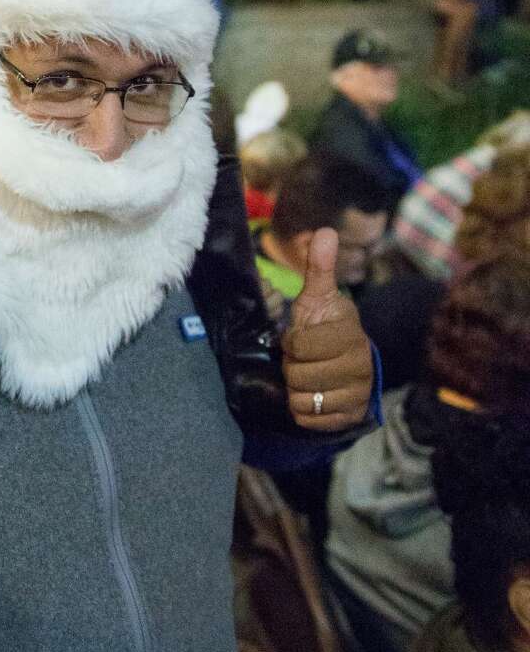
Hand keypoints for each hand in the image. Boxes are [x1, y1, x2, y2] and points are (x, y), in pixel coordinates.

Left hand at [280, 229, 374, 430]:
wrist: (349, 364)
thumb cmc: (327, 327)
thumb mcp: (319, 297)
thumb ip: (319, 269)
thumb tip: (325, 230)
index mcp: (350, 334)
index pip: (300, 345)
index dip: (292, 342)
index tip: (300, 337)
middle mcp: (360, 366)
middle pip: (299, 376)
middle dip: (293, 367)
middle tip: (303, 359)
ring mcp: (357, 394)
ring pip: (302, 400)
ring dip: (297, 389)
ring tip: (308, 376)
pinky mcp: (350, 418)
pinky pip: (309, 420)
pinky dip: (302, 411)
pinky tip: (312, 396)